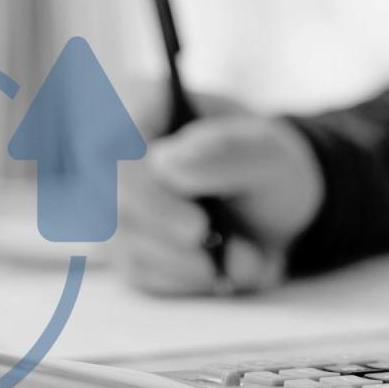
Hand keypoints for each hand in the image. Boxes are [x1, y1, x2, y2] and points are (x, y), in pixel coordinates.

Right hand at [110, 91, 323, 294]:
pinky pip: (144, 275)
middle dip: (180, 245)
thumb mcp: (267, 152)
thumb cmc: (267, 164)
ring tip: (253, 260)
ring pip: (129, 249)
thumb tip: (166, 163)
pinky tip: (226, 269)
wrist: (276, 207)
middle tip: (242, 260)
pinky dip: (191, 280)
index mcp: (143, 107)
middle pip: (113, 208)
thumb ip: (226, 151)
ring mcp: (114, 204)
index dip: (149, 195)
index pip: (112, 149)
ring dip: (196, 266)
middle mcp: (114, 155)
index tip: (198, 229)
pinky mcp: (126, 246)